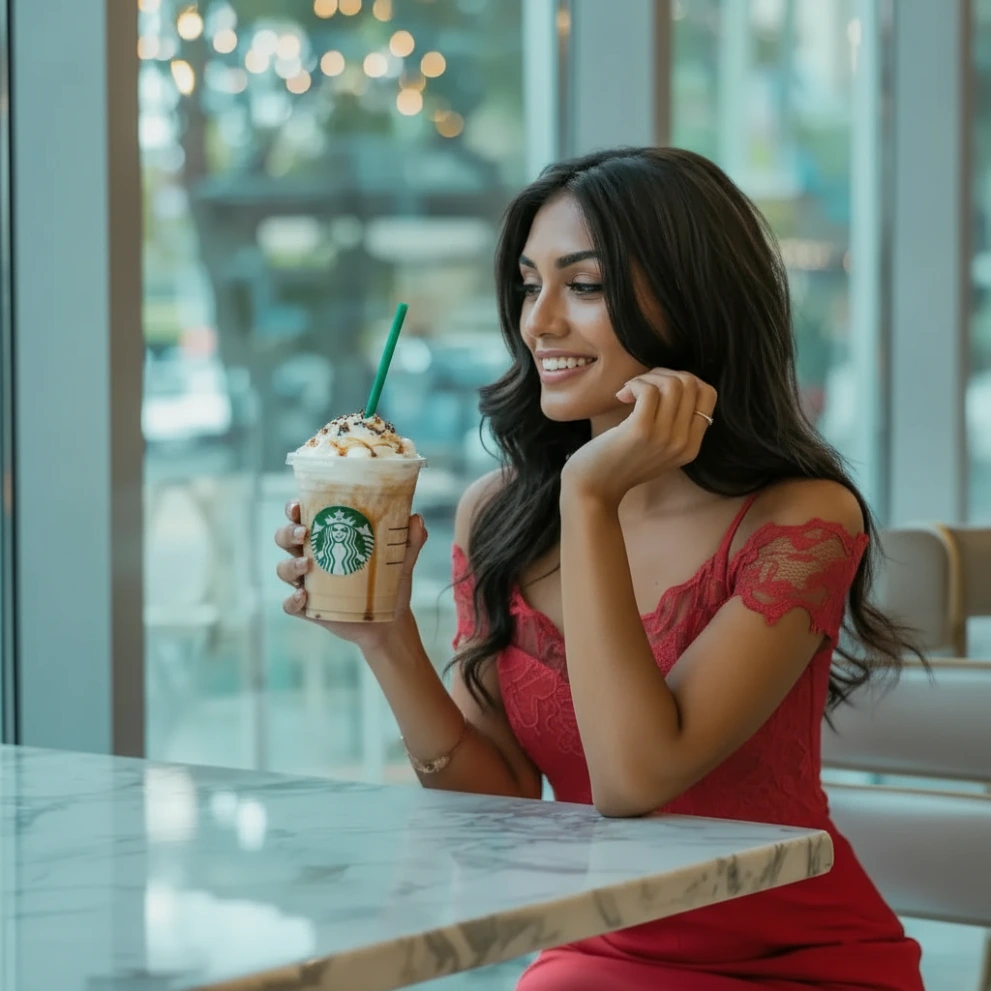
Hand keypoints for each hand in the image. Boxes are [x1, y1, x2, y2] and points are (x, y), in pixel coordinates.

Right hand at [275, 501, 427, 648]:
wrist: (390, 620)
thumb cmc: (390, 581)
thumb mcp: (402, 558)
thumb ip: (410, 538)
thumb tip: (416, 518)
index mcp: (328, 537)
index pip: (302, 516)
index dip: (294, 508)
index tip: (298, 505)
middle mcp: (311, 557)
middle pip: (285, 538)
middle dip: (288, 533)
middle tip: (305, 533)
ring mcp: (307, 583)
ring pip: (283, 569)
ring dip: (290, 565)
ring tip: (306, 566)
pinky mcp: (308, 608)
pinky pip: (290, 605)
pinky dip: (292, 600)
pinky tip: (305, 595)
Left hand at [560, 369, 716, 507]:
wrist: (592, 489)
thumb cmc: (619, 462)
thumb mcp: (658, 448)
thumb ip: (675, 425)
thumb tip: (677, 382)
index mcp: (691, 446)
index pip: (708, 395)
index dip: (683, 380)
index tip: (659, 389)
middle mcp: (683, 443)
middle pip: (691, 384)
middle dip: (663, 375)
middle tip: (640, 387)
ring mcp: (664, 437)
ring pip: (673, 383)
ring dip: (648, 378)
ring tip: (630, 391)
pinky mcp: (641, 430)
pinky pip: (649, 390)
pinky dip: (635, 384)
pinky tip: (622, 396)